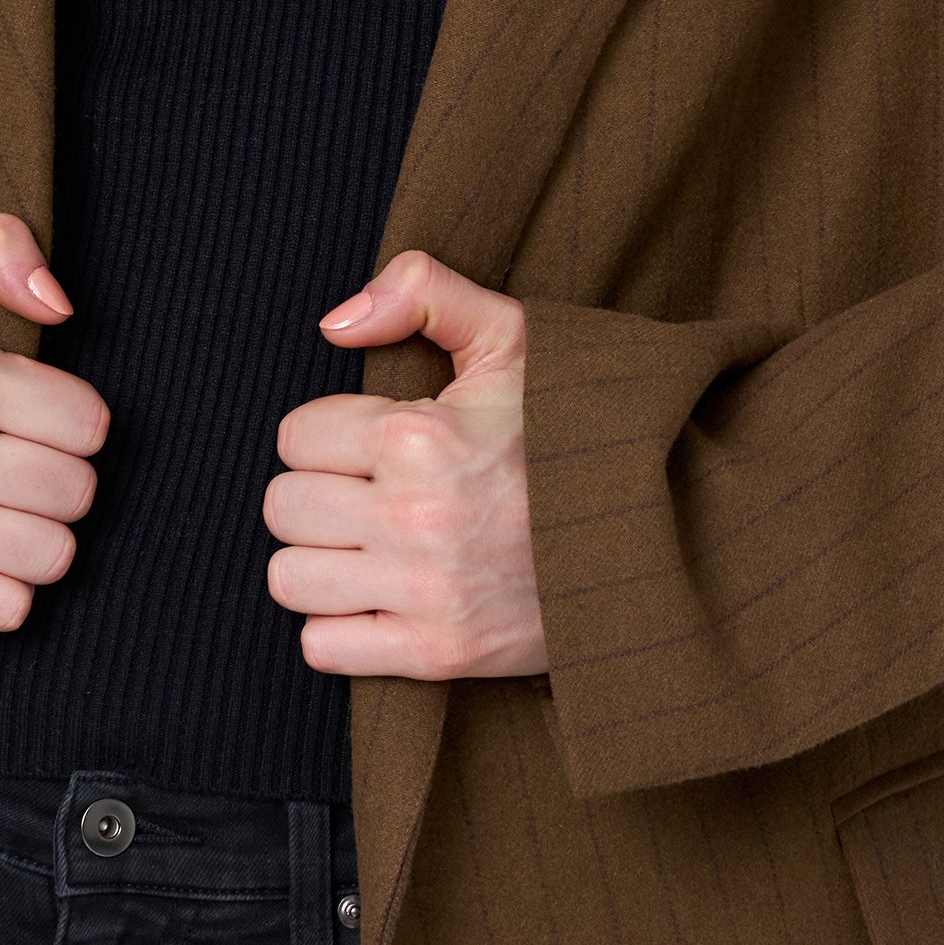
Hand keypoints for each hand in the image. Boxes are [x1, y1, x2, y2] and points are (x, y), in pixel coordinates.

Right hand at [0, 213, 105, 632]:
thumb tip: (61, 303)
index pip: (90, 425)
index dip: (70, 425)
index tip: (30, 422)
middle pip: (76, 493)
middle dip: (56, 484)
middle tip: (10, 470)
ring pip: (52, 555)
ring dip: (35, 541)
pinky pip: (8, 609)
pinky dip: (1, 591)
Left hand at [263, 250, 546, 683]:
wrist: (660, 531)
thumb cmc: (577, 430)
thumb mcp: (514, 339)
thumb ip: (422, 291)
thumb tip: (333, 322)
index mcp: (420, 436)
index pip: (294, 436)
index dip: (329, 435)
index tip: (373, 445)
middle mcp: (416, 516)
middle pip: (283, 507)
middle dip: (320, 495)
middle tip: (371, 496)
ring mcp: (426, 591)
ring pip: (290, 578)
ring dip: (323, 564)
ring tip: (372, 548)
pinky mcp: (439, 653)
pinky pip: (322, 647)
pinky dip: (341, 629)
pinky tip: (382, 601)